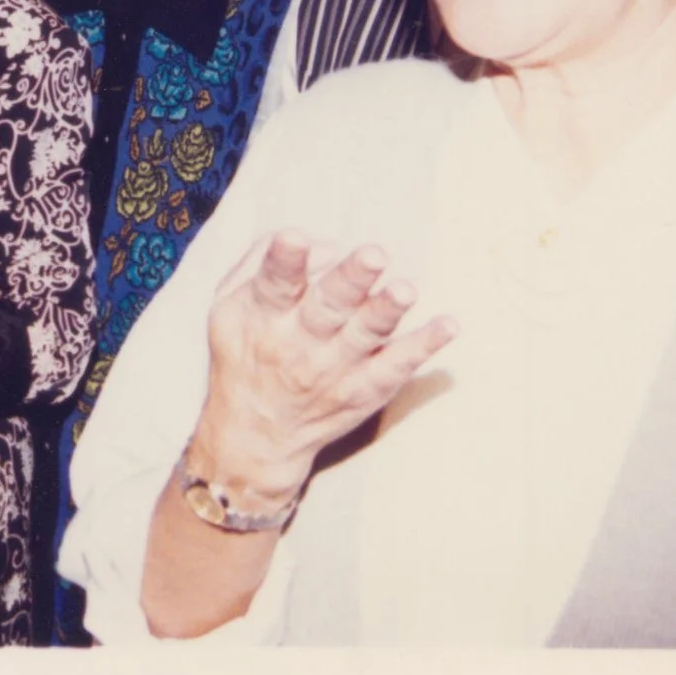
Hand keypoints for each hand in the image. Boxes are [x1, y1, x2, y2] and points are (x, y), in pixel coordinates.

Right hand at [189, 233, 455, 504]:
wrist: (255, 436)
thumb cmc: (244, 355)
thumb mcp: (228, 307)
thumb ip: (262, 264)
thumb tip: (323, 244)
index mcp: (263, 316)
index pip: (273, 284)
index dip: (283, 260)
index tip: (294, 238)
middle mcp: (299, 345)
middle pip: (326, 308)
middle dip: (350, 280)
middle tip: (373, 254)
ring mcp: (334, 371)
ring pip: (364, 337)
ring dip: (387, 311)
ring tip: (406, 289)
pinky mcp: (364, 391)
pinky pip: (397, 368)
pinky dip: (423, 347)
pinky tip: (447, 326)